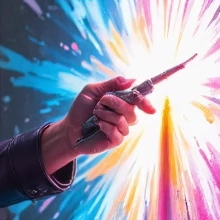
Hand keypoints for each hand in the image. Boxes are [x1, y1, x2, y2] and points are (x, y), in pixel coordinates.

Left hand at [40, 74, 156, 175]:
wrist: (69, 127)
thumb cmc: (81, 109)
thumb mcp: (92, 90)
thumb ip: (111, 84)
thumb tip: (130, 80)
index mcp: (122, 102)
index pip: (139, 100)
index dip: (145, 102)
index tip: (149, 106)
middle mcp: (124, 115)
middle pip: (132, 108)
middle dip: (116, 103)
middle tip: (101, 102)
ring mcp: (121, 128)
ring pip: (124, 120)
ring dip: (107, 115)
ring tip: (96, 115)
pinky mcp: (116, 140)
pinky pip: (118, 132)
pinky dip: (106, 126)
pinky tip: (98, 125)